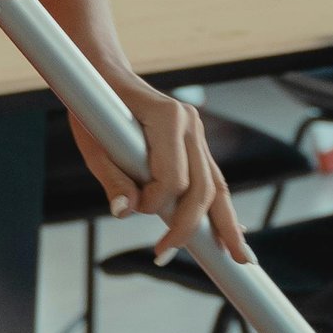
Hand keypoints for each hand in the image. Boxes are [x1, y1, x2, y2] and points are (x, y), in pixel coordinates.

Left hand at [71, 81, 248, 261]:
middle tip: (173, 256)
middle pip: (204, 187)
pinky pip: (211, 179)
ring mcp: (197, 132)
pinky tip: (233, 231)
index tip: (137, 210)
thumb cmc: (94, 109)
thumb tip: (124, 212)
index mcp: (168, 117)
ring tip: (239, 257)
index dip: (156, 202)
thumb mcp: (93, 144)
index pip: (174, 177)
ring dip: (225, 223)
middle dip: (193, 226)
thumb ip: (112, 178)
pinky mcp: (196, 142)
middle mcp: (190, 123)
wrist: (105, 75)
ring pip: (217, 185)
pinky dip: (220, 207)